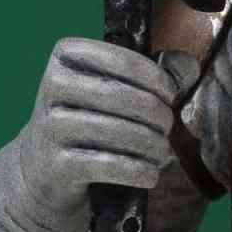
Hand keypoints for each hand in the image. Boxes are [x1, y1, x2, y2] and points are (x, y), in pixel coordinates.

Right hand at [18, 37, 199, 216]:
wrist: (42, 169)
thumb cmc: (89, 120)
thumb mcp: (108, 90)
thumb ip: (149, 75)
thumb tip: (188, 68)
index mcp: (66, 58)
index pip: (121, 59)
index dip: (155, 77)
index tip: (170, 94)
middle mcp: (52, 87)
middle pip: (122, 96)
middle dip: (157, 113)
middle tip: (168, 126)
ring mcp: (50, 127)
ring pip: (117, 131)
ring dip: (151, 143)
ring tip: (163, 151)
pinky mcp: (55, 165)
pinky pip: (108, 165)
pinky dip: (137, 170)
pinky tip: (150, 173)